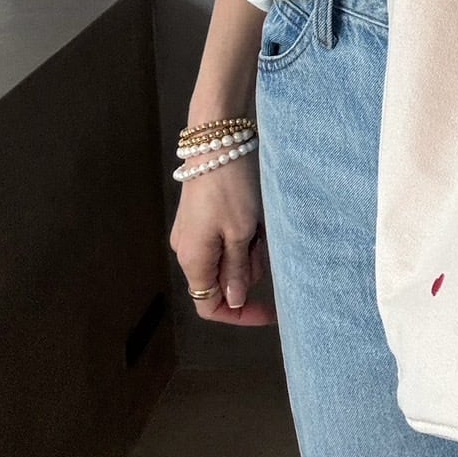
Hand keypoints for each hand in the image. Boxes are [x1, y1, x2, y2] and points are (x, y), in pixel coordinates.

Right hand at [168, 158, 276, 325]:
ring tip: (259, 221)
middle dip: (249, 269)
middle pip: (222, 281)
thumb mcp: (240, 232)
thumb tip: (233, 301)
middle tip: (264, 241)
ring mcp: (193, 232)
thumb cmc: (230, 188)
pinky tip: (254, 214)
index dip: (239, 315)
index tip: (270, 311)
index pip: (210, 306)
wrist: (216, 141)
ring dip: (249, 248)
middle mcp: (187, 250)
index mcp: (193, 260)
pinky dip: (245, 233)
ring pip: (228, 258)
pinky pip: (226, 238)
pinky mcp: (202, 215)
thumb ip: (236, 269)